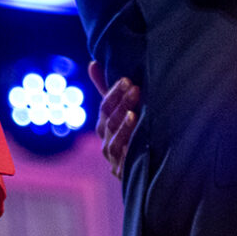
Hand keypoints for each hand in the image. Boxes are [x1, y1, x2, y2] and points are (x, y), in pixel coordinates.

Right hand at [90, 63, 139, 180]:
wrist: (143, 173)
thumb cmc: (132, 136)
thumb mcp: (121, 113)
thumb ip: (107, 90)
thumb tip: (92, 62)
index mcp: (104, 125)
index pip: (105, 106)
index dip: (114, 92)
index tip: (127, 80)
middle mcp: (104, 139)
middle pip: (109, 119)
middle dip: (121, 103)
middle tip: (135, 88)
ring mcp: (111, 155)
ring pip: (113, 136)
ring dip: (123, 122)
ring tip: (133, 111)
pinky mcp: (120, 170)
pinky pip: (121, 155)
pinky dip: (127, 142)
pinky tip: (136, 134)